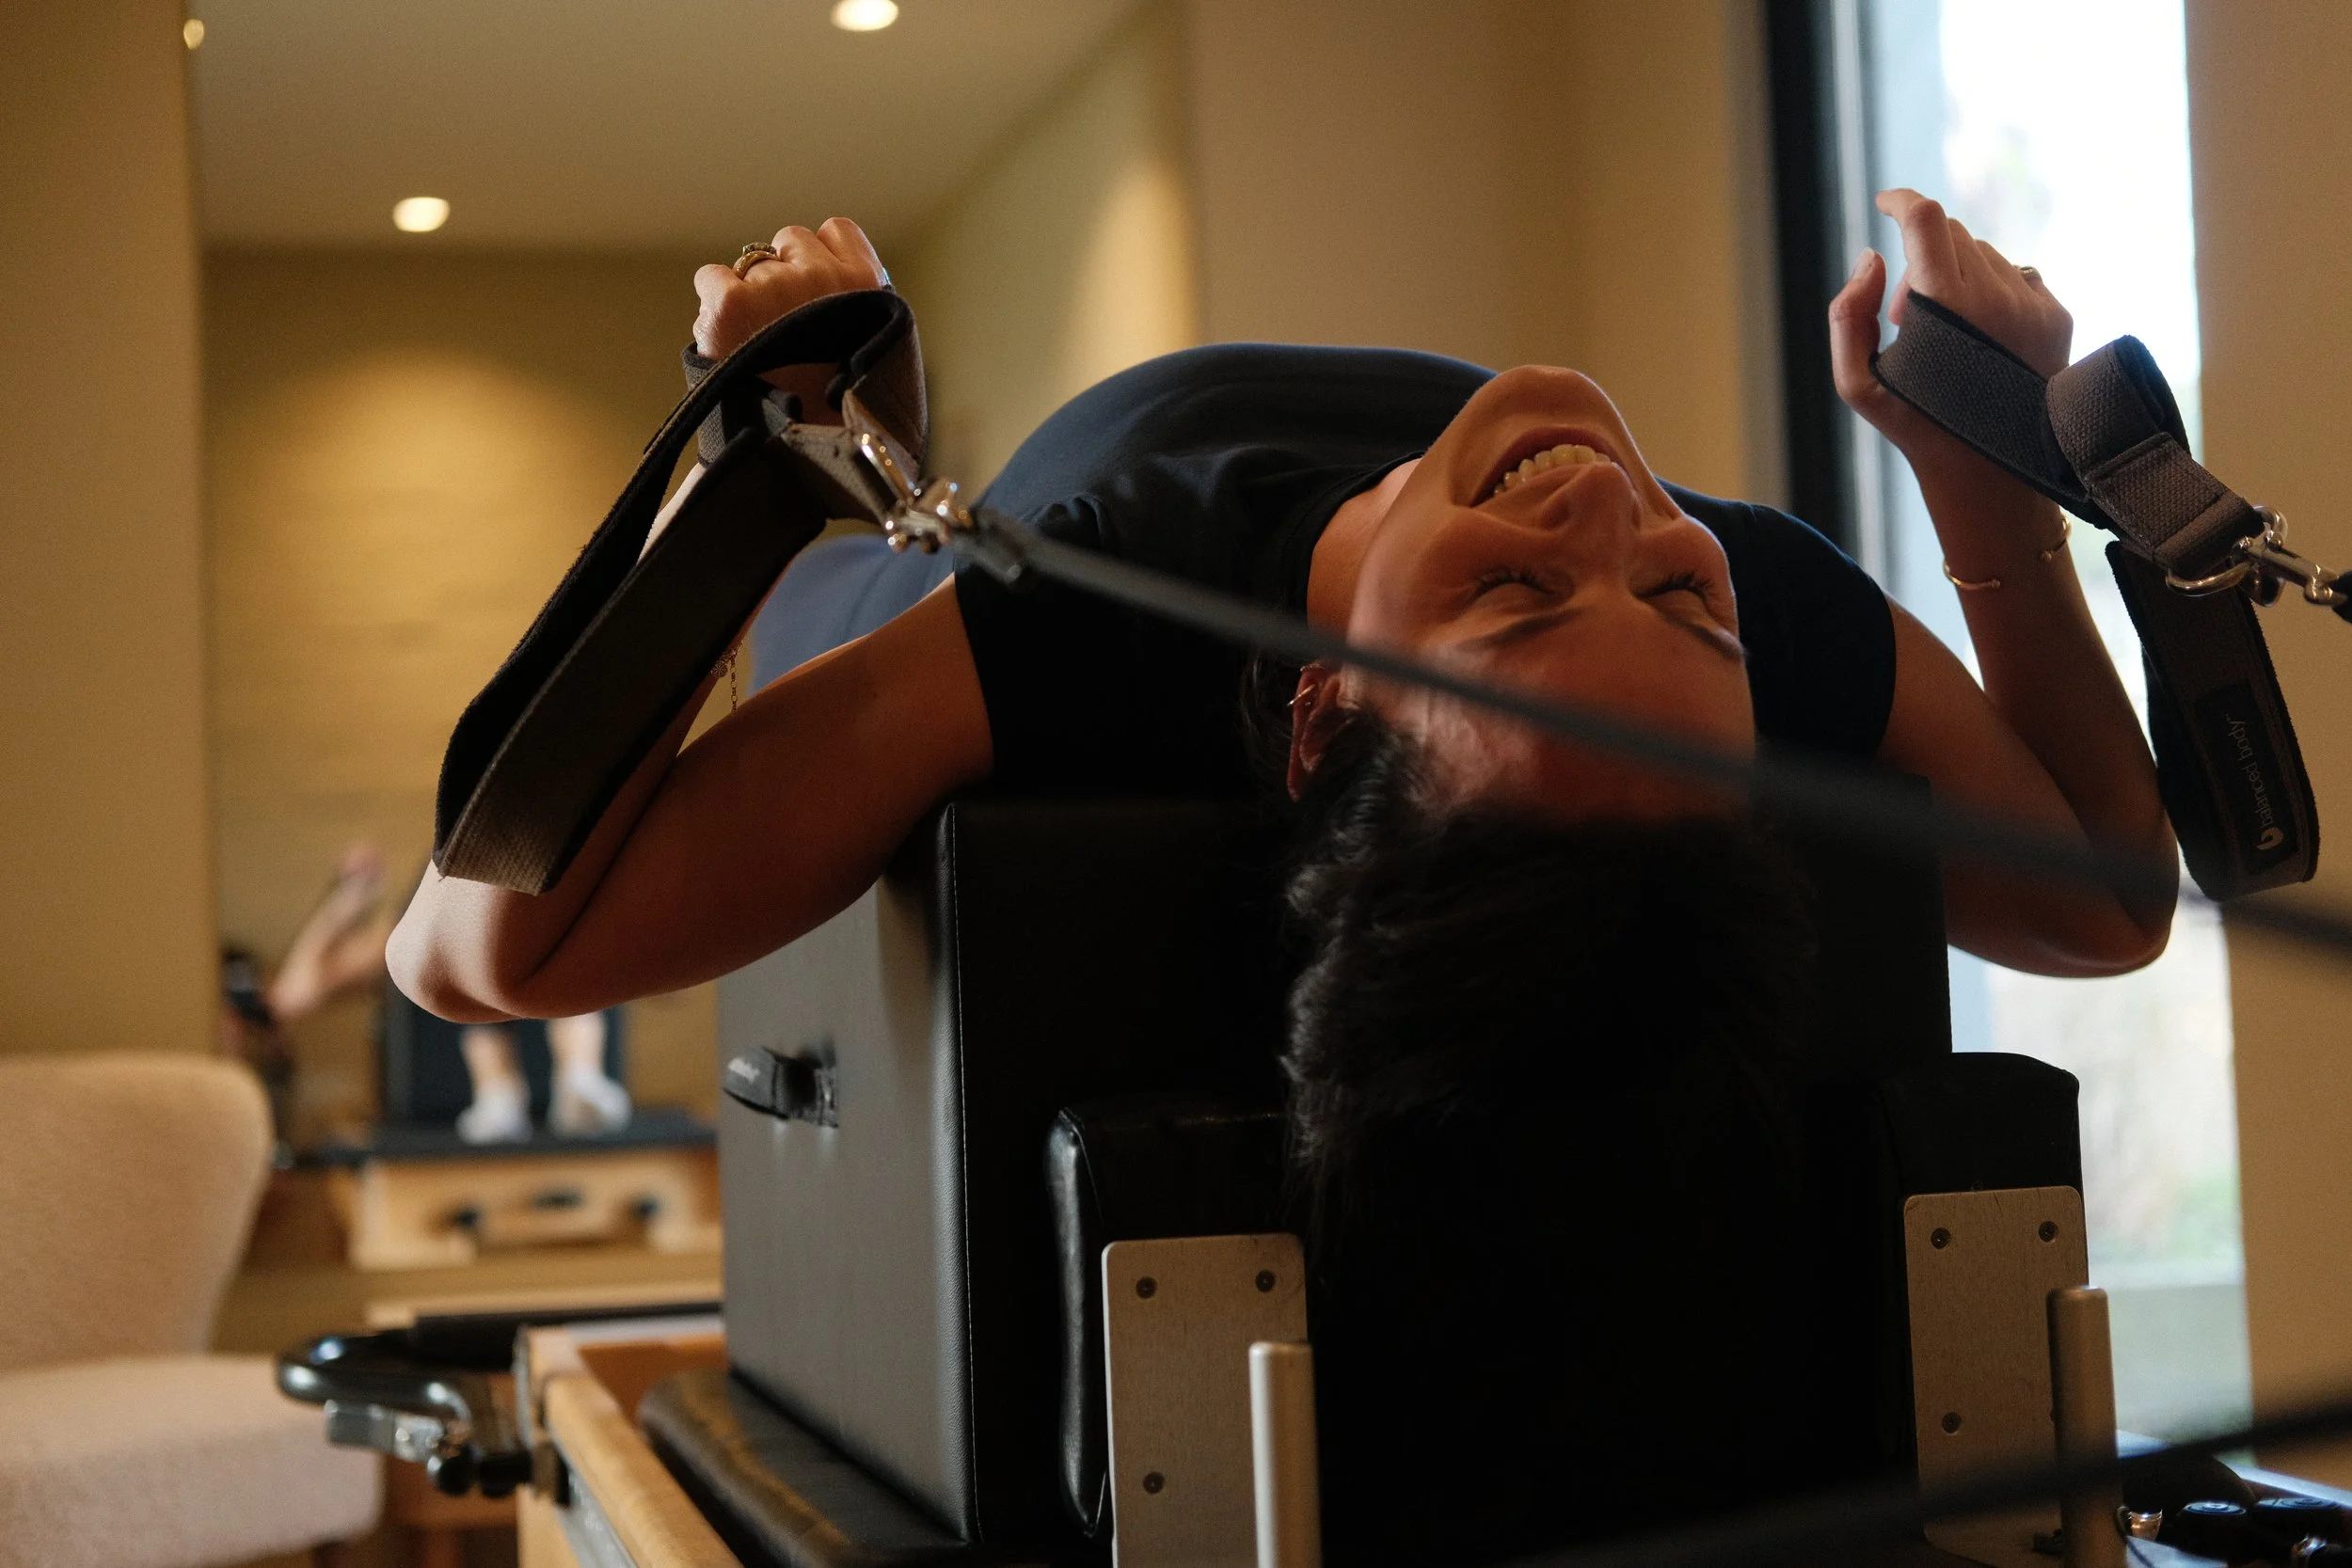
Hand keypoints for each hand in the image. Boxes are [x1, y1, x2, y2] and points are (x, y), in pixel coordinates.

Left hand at [692, 217, 888, 421]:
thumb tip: (837, 269)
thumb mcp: (875, 352)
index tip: (815, 291)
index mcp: (866, 285)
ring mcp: (774, 286)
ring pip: (751, 261)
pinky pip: (711, 277)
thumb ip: (859, 304)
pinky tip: (730, 342)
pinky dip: (713, 305)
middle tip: (784, 328)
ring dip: (751, 293)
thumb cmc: (839, 413)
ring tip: (759, 346)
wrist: (796, 456)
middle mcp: (822, 278)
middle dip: (784, 273)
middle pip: (791, 240)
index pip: (836, 230)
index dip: (822, 255)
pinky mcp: (730, 303)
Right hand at [1830, 189, 2072, 477]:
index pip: (1925, 218)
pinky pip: (2018, 274)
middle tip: (1907, 316)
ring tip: (1946, 336)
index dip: (1899, 200)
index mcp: (1944, 305)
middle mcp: (1994, 294)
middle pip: (1950, 233)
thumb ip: (1847, 314)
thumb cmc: (1916, 427)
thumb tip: (1872, 258)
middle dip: (1920, 258)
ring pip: (1984, 254)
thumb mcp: (1857, 383)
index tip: (1885, 204)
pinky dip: (1993, 292)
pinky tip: (1982, 338)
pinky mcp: (2059, 314)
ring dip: (1957, 277)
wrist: (1994, 472)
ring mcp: (2032, 303)